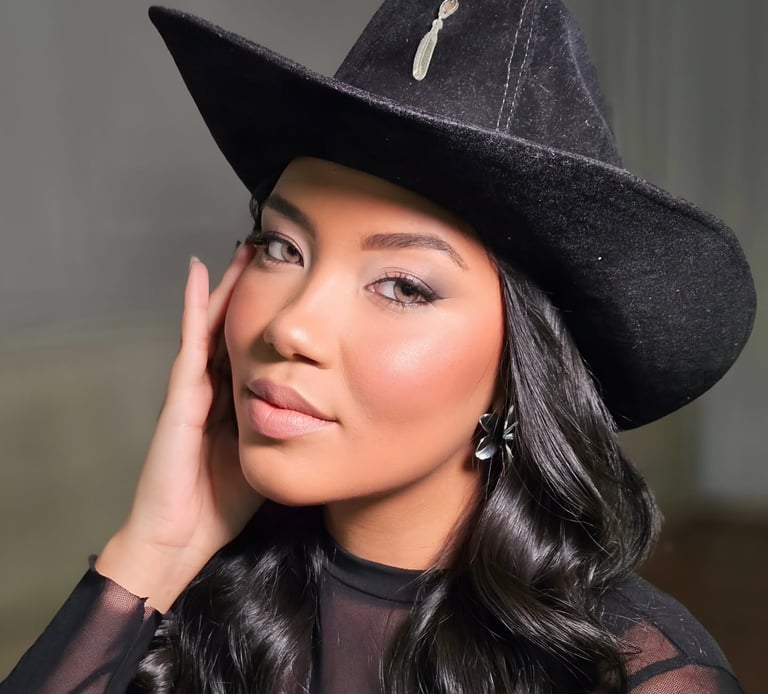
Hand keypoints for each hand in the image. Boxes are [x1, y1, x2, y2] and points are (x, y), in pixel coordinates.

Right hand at [96, 243, 262, 610]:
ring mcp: (192, 389)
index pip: (253, 351)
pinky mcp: (180, 397)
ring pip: (212, 326)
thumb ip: (287, 429)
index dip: (269, 320)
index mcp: (234, 403)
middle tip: (269, 253)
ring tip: (243, 251)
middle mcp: (213, 389)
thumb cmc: (222, 505)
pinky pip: (191, 344)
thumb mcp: (267, 456)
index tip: (291, 287)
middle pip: (234, 329)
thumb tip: (325, 411)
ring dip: (227, 288)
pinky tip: (202, 275)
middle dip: (250, 293)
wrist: (180, 538)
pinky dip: (196, 308)